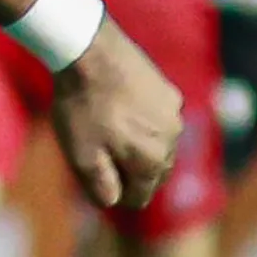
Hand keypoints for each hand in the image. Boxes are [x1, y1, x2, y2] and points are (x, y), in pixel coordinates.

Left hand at [48, 20, 182, 210]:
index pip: (139, 196)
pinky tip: (119, 112)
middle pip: (152, 172)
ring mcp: (174, 114)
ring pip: (159, 145)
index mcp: (152, 161)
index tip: (95, 180)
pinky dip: (143, 123)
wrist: (90, 52)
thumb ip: (100, 185)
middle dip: (129, 172)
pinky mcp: (169, 92)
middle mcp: (172, 140)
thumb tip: (113, 204)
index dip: (116, 194)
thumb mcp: (81, 154)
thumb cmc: (82, 107)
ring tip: (108, 134)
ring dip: (138, 147)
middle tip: (99, 159)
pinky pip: (158, 120)